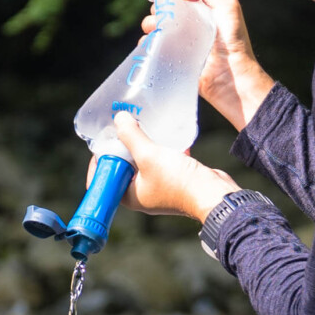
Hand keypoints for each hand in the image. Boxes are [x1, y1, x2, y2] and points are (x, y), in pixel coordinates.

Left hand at [100, 111, 239, 222]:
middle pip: (122, 168)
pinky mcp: (175, 180)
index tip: (105, 141)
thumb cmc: (179, 181)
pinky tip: (166, 135)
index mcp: (129, 196)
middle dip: (123, 148)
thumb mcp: (149, 155)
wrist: (214, 194)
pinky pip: (162, 162)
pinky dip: (162, 149)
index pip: (103, 180)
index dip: (100, 160)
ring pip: (143, 163)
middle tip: (124, 128)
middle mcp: (141, 194)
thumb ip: (131, 136)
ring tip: (142, 127)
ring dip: (143, 146)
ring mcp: (159, 188)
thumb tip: (118, 118)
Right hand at [141, 0, 274, 130]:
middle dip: (157, 11)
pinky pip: (155, 49)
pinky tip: (147, 43)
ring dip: (149, 26)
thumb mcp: (228, 6)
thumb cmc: (233, 40)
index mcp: (203, 12)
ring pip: (157, 30)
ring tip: (151, 29)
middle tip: (157, 16)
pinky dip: (147, 44)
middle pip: (166, 13)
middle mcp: (191, 26)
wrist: (230, 76)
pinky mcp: (174, 60)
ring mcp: (181, 44)